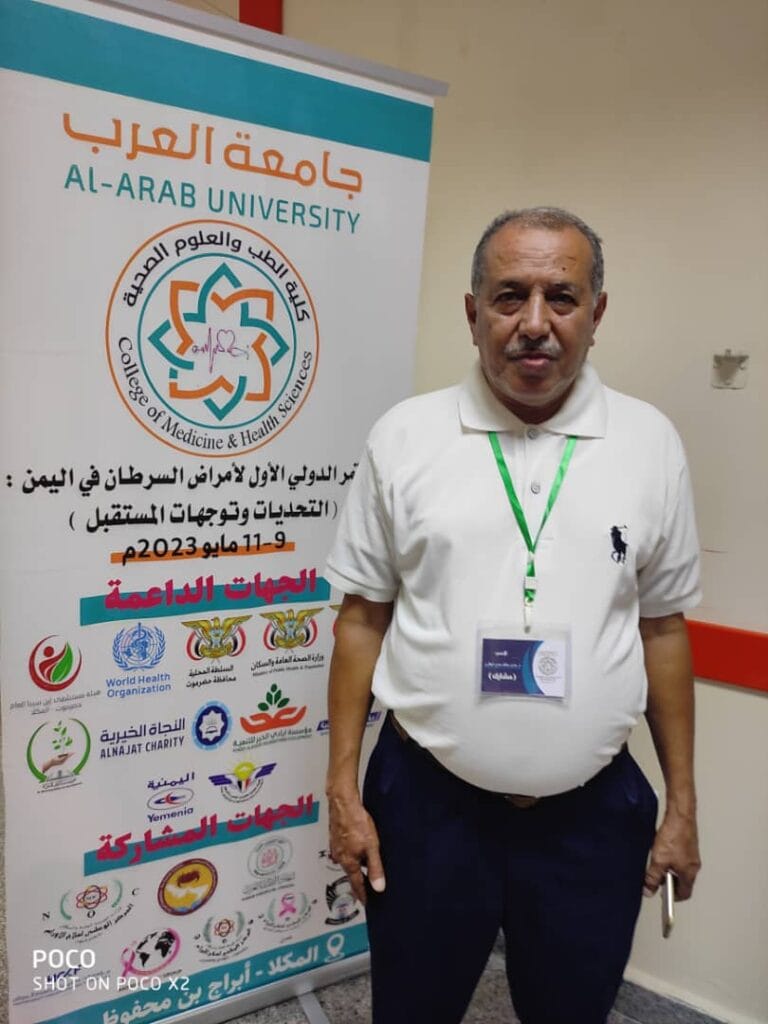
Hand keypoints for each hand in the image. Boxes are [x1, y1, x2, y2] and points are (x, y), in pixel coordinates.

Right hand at [328, 789, 385, 903]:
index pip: (356, 884)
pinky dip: (353, 851)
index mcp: (348, 862)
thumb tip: (379, 887)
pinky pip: (346, 849)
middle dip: (360, 878)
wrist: (342, 802)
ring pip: (349, 859)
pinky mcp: (336, 836)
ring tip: (367, 861)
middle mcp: (340, 856)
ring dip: (357, 863)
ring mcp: (336, 846)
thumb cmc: (355, 822)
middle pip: (352, 872)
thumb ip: (375, 868)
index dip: (362, 894)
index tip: (365, 902)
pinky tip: (359, 844)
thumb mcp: (372, 847)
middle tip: (368, 885)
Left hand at [644, 810, 700, 900]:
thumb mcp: (659, 860)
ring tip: (658, 863)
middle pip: (683, 881)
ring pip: (681, 868)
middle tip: (657, 879)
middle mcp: (693, 865)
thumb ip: (653, 877)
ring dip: (669, 869)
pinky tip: (661, 850)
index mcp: (689, 873)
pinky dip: (671, 859)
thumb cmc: (674, 835)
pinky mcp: (689, 844)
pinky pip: (680, 857)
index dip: (673, 897)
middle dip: (669, 882)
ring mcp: (692, 854)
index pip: (685, 893)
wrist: (680, 815)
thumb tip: (649, 890)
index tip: (663, 896)